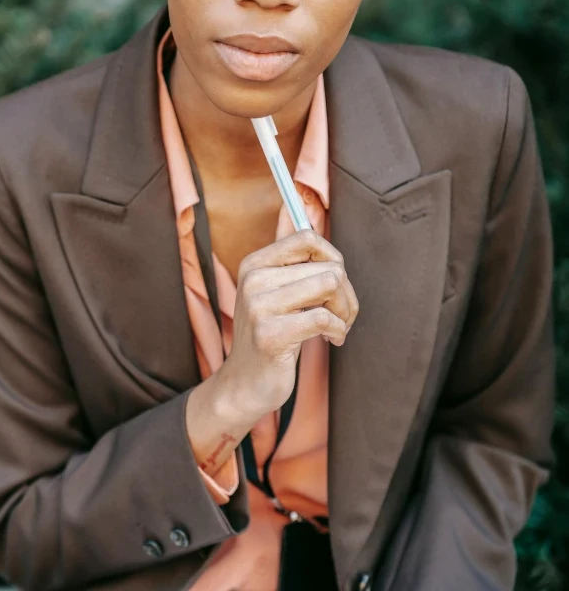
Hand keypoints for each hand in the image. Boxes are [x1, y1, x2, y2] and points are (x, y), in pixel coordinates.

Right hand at [217, 230, 359, 418]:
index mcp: (254, 264)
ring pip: (330, 285)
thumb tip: (292, 208)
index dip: (333, 259)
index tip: (333, 284)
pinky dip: (338, 330)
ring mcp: (258, 307)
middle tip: (340, 316)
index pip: (307, 238)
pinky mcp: (270, 335)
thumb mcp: (272, 290)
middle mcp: (253, 280)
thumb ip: (285, 254)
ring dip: (346, 311)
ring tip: (337, 326)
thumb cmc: (270, 335)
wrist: (245, 383)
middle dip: (347, 295)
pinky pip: (325, 318)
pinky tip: (331, 340)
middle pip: (329, 267)